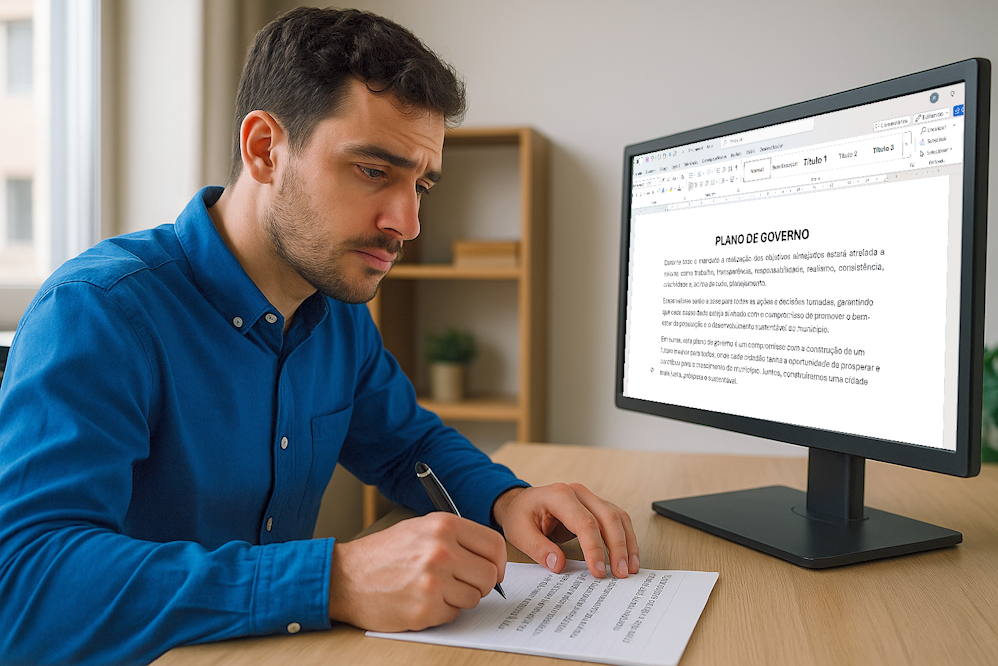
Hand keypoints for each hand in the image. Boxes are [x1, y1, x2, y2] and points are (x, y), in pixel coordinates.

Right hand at [327, 512, 506, 631]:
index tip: (493, 570)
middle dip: (481, 583)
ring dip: (460, 597)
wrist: (345, 577)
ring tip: (434, 588)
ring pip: (475, 597)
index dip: (498, 562)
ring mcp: (434, 581)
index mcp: (443, 526)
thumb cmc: (384, 553)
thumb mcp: (420, 528)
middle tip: (462, 583)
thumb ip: (457, 537)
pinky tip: (422, 599)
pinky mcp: (425, 608)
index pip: (495, 545)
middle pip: (490, 575)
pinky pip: (454, 614)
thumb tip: (492, 557)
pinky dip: (442, 610)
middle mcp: (441, 550)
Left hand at [492, 484, 638, 578]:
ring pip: (618, 518)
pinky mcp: (596, 507)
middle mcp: (578, 493)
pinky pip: (617, 520)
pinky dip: (626, 539)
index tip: (598, 571)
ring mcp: (589, 498)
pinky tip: (628, 557)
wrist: (520, 503)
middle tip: (620, 574)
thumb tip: (558, 564)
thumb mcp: (519, 533)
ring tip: (629, 568)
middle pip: (608, 518)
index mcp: (559, 495)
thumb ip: (538, 548)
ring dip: (627, 544)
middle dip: (617, 547)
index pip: (585, 522)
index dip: (595, 548)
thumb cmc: (520, 515)